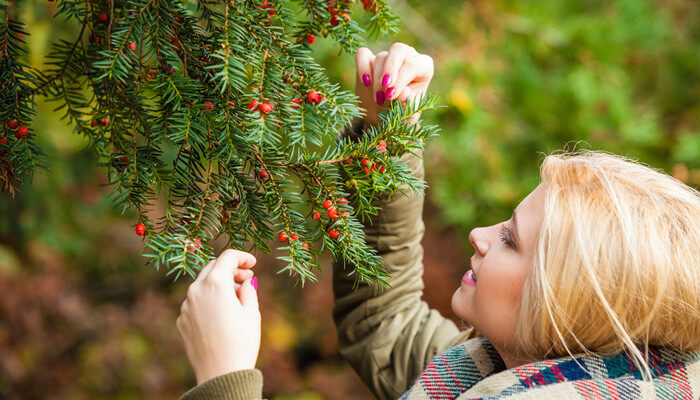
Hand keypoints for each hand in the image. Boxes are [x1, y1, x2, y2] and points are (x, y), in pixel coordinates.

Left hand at [176, 249, 259, 384]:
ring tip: (237, 297)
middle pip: (212, 267)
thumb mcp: (252, 312)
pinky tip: (222, 314)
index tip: (253, 263)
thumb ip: (248, 290)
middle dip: (230, 269)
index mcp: (215, 284)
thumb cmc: (241, 342)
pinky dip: (209, 300)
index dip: (243, 256)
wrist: (220, 374)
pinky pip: (196, 302)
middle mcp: (196, 290)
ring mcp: (186, 306)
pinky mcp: (182, 321)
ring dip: (219, 285)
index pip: (228, 257)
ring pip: (202, 285)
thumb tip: (245, 282)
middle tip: (247, 277)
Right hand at [354, 42, 433, 127]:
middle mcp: (407, 57)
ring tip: (378, 99)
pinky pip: (362, 54)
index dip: (401, 79)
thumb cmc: (402, 115)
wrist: (385, 119)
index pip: (413, 64)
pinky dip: (362, 66)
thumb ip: (407, 103)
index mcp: (423, 66)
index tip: (391, 96)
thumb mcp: (408, 113)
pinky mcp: (369, 61)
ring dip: (377, 80)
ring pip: (380, 58)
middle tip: (384, 86)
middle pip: (398, 49)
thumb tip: (405, 91)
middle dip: (390, 68)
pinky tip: (365, 82)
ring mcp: (388, 58)